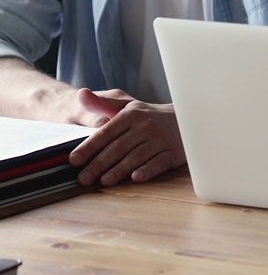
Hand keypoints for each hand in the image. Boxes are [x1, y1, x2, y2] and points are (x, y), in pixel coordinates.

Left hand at [67, 89, 185, 186]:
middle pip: (118, 147)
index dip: (88, 148)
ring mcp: (161, 140)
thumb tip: (80, 93)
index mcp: (131, 115)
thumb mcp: (126, 106)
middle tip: (83, 178)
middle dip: (99, 164)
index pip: (105, 133)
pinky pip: (159, 162)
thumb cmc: (149, 116)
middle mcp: (146, 126)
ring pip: (136, 156)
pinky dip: (148, 170)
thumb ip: (101, 104)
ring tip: (104, 181)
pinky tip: (136, 177)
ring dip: (119, 169)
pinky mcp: (174, 153)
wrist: (187, 118)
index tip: (74, 160)